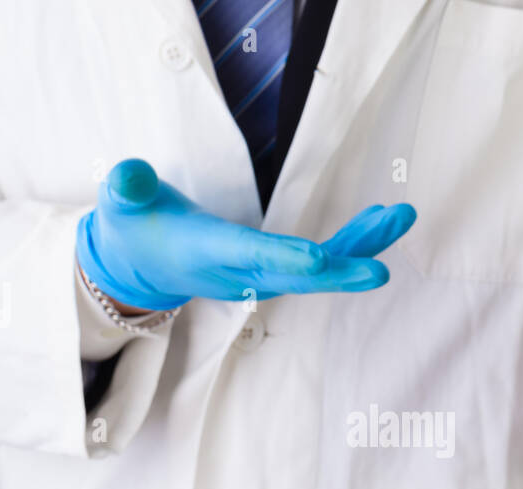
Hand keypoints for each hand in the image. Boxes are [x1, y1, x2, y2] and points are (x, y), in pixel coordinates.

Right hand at [76, 158, 415, 310]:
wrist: (140, 266)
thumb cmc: (136, 226)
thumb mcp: (122, 203)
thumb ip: (126, 188)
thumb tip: (127, 177)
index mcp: (206, 253)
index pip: (248, 257)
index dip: (283, 259)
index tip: (319, 260)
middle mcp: (240, 273)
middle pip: (297, 274)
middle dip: (340, 267)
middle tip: (382, 267)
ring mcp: (259, 277)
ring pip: (317, 269)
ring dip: (360, 249)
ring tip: (399, 217)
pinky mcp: (272, 271)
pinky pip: (319, 263)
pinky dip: (351, 247)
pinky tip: (381, 224)